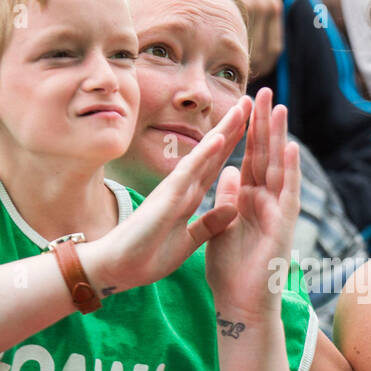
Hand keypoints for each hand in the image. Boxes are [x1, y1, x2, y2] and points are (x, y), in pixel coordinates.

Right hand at [86, 96, 251, 293]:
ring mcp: (174, 191)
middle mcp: (183, 189)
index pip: (215, 166)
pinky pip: (188, 173)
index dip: (233, 146)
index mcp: (189, 198)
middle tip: (249, 101)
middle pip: (213, 153)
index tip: (253, 126)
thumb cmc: (147, 255)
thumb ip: (209, 224)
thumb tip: (233, 208)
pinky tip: (219, 139)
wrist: (118, 269)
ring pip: (203, 155)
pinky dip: (204, 156)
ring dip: (223, 132)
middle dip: (232, 128)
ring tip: (241, 108)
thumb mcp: (189, 241)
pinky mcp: (166, 199)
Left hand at [205, 87, 299, 318]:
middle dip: (263, 123)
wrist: (239, 305)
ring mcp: (276, 213)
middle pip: (264, 155)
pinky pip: (286, 196)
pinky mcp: (282, 229)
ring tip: (278, 107)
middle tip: (264, 89)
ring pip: (278, 168)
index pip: (248, 157)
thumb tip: (230, 171)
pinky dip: (287, 172)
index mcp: (247, 200)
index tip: (244, 102)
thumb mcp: (220, 226)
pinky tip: (289, 148)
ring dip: (278, 137)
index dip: (246, 130)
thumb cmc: (230, 272)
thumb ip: (226, 198)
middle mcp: (265, 202)